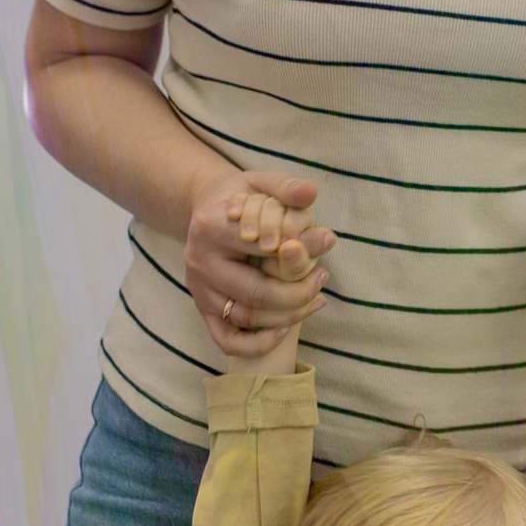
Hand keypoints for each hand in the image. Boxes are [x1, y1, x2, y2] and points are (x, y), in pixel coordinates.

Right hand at [189, 173, 329, 363]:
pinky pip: (228, 340)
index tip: (326, 242)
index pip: (260, 245)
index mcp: (210, 225)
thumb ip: (286, 188)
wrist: (208, 213)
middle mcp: (200, 261)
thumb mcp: (262, 182)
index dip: (296, 249)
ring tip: (317, 298)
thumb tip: (310, 194)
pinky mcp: (203, 310)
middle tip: (323, 278)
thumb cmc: (242, 199)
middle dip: (298, 291)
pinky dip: (258, 342)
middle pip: (255, 291)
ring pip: (246, 318)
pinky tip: (285, 328)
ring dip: (288, 315)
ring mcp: (200, 290)